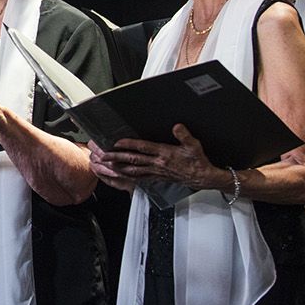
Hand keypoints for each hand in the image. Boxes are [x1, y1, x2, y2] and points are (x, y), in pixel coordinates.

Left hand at [94, 125, 222, 190]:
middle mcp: (157, 164)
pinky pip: (138, 178)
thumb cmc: (197, 161)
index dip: (129, 145)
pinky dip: (127, 176)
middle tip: (102, 155)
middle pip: (133, 160)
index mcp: (164, 154)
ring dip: (117, 168)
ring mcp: (155, 172)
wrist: (202, 178)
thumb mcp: (194, 145)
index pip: (143, 148)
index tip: (117, 142)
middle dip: (116, 157)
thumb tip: (177, 126)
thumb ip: (184, 135)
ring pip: (132, 170)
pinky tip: (119, 176)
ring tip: (104, 165)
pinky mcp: (156, 177)